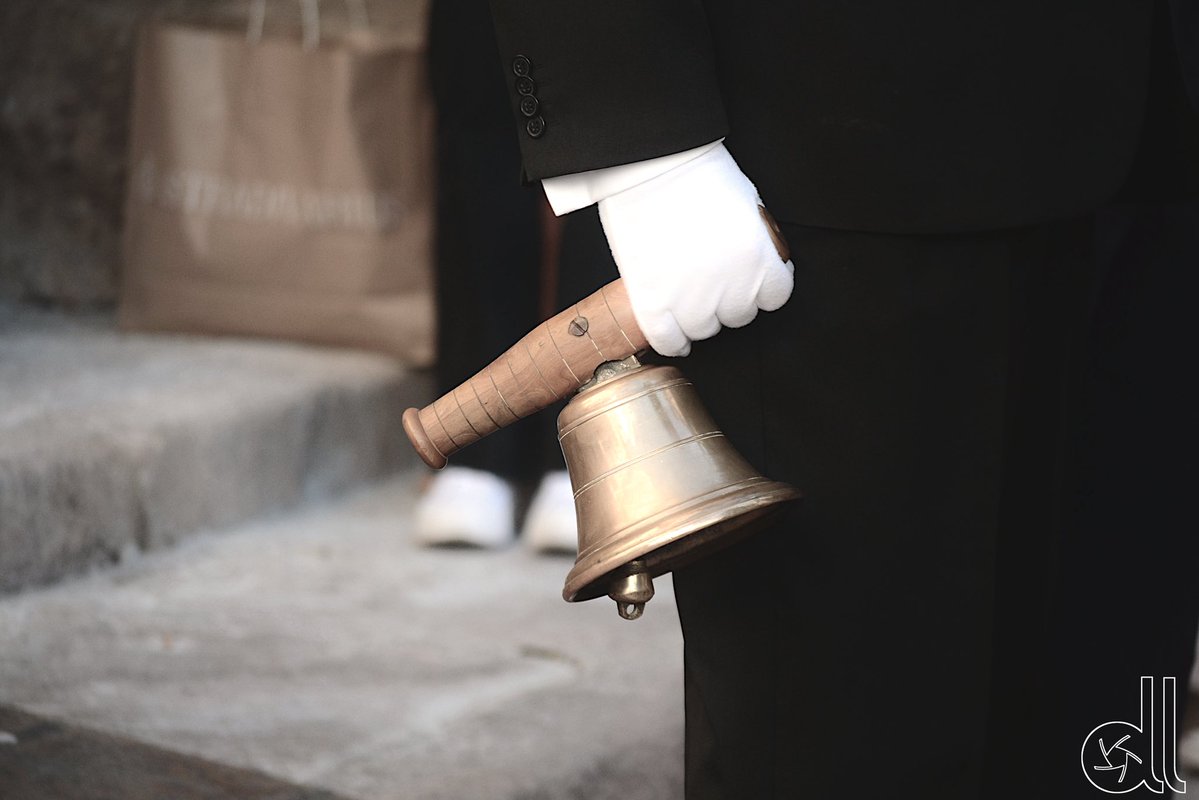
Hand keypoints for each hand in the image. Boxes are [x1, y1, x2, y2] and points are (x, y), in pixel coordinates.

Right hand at [597, 144, 793, 356]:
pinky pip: (668, 340)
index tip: (752, 280)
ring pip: (704, 330)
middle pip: (739, 316)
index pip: (775, 297)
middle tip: (714, 281)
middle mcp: (731, 286)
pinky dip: (673, 342)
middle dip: (730, 301)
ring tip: (690, 299)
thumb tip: (755, 264)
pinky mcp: (652, 302)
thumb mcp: (749, 207)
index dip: (763, 288)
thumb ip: (757, 243)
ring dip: (700, 318)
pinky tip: (675, 335)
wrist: (653, 165)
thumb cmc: (700, 175)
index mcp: (759, 260)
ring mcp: (690, 299)